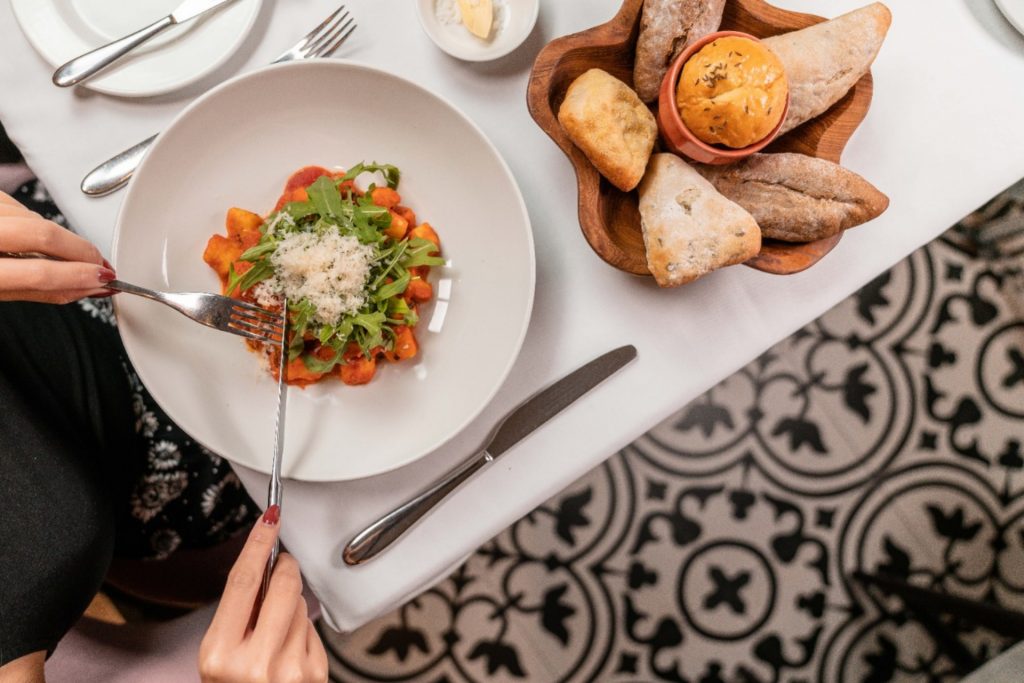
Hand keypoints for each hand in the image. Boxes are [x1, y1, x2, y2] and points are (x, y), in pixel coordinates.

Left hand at [0, 191, 113, 303]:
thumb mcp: (2, 292)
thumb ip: (45, 290)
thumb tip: (90, 286)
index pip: (38, 274)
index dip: (78, 276)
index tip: (103, 279)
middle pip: (44, 235)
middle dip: (81, 250)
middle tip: (100, 263)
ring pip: (37, 219)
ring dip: (59, 238)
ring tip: (62, 253)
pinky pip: (24, 206)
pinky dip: (36, 222)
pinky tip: (33, 235)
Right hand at [199, 507, 328, 682]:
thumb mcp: (219, 658)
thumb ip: (238, 615)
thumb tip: (262, 566)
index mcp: (219, 654)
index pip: (244, 582)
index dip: (259, 544)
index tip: (270, 518)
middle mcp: (255, 664)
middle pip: (282, 585)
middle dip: (284, 570)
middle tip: (281, 567)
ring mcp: (290, 671)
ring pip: (301, 607)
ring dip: (292, 609)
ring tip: (274, 637)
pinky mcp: (315, 676)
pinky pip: (313, 631)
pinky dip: (303, 633)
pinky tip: (289, 654)